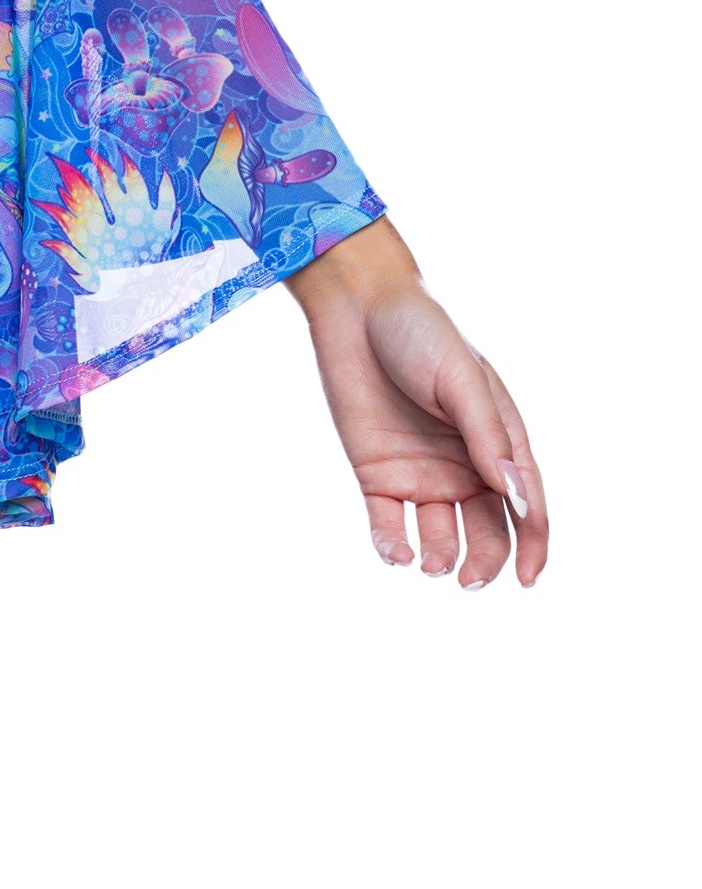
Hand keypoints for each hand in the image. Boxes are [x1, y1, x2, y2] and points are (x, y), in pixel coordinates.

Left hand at [288, 217, 548, 587]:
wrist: (356, 307)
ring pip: (441, 533)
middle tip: (471, 581)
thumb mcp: (462, 381)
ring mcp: (421, 471)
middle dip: (486, 561)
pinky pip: (388, 521)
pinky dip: (393, 544)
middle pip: (487, 529)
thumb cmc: (421, 333)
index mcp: (498, 441)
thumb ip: (488, 438)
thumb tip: (519, 497)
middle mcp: (464, 464)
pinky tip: (397, 553)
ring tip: (431, 564)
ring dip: (440, 555)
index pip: (525, 504)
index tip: (527, 577)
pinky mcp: (376, 473)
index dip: (532, 544)